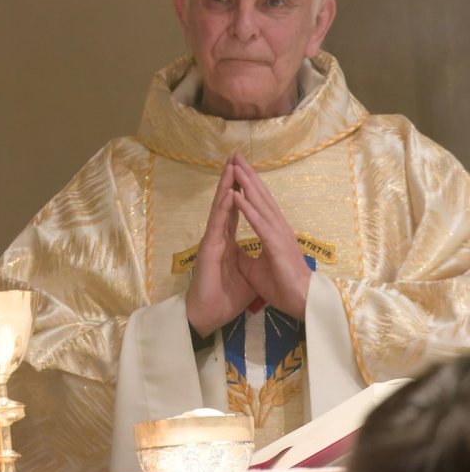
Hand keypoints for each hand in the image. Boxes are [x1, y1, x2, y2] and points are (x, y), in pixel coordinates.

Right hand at [186, 160, 256, 336]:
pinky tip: (229, 192)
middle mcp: (218, 236)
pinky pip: (218, 225)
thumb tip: (262, 255)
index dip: (240, 191)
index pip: (235, 211)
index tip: (245, 171)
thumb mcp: (246, 276)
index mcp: (226, 241)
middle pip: (226, 203)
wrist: (208, 315)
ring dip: (226, 186)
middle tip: (236, 156)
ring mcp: (212, 241)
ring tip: (232, 165)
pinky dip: (224, 207)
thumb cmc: (225, 298)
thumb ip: (250, 260)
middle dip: (232, 179)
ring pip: (220, 208)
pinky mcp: (209, 250)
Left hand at [230, 153, 311, 319]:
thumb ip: (245, 255)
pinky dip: (247, 208)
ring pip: (259, 203)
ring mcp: (278, 234)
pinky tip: (236, 194)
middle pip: (260, 195)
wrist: (301, 303)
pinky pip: (258, 223)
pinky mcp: (276, 244)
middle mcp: (277, 227)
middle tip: (235, 154)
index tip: (236, 168)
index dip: (247, 185)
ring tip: (234, 166)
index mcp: (273, 231)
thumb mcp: (255, 268)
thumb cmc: (282, 286)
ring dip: (246, 183)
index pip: (258, 202)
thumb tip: (234, 249)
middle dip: (247, 174)